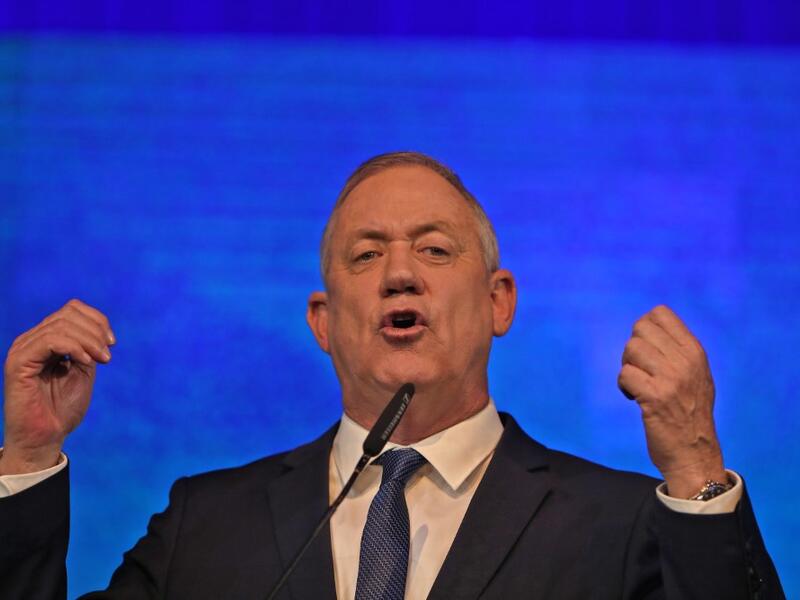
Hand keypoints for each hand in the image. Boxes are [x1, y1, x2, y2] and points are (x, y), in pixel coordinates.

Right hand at [1, 299, 114, 474]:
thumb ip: (88, 348)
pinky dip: (74, 347)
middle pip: (68, 313)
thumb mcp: (83, 371)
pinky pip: (49, 340)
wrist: (46, 438)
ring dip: (89, 341)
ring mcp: (23, 350)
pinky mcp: (18, 362)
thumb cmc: (63, 409)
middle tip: (107, 356)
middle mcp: (32, 340)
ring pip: (61, 325)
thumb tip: (98, 331)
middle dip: (96, 331)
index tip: (112, 343)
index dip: (97, 320)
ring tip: (101, 360)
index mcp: (46, 340)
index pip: (71, 309)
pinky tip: (86, 362)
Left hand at [618, 305, 725, 497]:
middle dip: (633, 349)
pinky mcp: (654, 397)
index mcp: (695, 351)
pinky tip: (635, 398)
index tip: (648, 351)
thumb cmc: (690, 414)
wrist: (695, 453)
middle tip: (641, 371)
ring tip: (639, 385)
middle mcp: (685, 360)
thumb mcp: (696, 374)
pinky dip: (624, 386)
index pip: (660, 313)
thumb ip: (677, 350)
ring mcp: (671, 378)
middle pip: (640, 329)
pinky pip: (624, 374)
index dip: (644, 330)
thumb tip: (648, 324)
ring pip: (630, 349)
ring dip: (627, 367)